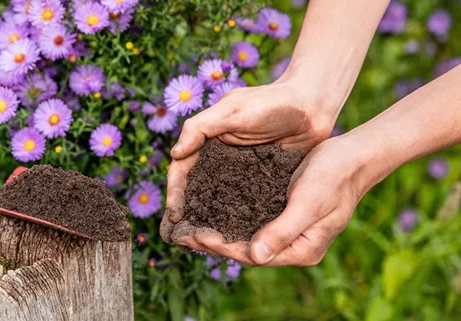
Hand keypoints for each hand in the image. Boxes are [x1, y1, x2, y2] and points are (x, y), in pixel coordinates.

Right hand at [160, 79, 340, 246]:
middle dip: (187, 213)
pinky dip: (237, 221)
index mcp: (207, 142)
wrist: (312, 107)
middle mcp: (220, 160)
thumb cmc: (270, 102)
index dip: (175, 192)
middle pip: (196, 190)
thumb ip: (201, 127)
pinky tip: (235, 239)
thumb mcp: (232, 110)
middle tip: (181, 237)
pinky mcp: (261, 183)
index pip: (182, 170)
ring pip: (218, 201)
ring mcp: (240, 174)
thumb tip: (174, 154)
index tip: (173, 214)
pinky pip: (245, 205)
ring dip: (209, 221)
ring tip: (204, 244)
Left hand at [170, 137, 370, 265]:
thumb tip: (255, 257)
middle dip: (214, 242)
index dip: (223, 248)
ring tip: (188, 226)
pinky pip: (250, 220)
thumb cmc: (335, 177)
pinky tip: (209, 210)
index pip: (253, 255)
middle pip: (245, 249)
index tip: (196, 238)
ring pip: (245, 236)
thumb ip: (283, 230)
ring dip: (218, 231)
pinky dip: (229, 217)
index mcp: (301, 250)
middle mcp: (292, 245)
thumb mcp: (308, 202)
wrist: (353, 156)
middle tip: (182, 234)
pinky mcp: (281, 214)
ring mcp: (286, 230)